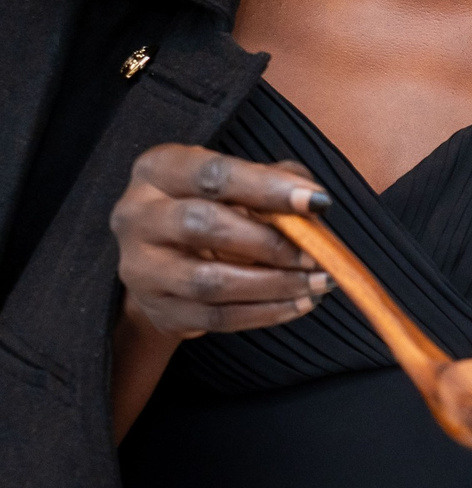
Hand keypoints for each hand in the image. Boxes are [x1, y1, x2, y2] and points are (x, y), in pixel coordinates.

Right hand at [112, 145, 334, 337]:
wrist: (165, 259)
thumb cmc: (213, 207)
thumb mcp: (238, 180)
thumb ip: (277, 180)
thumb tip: (314, 204)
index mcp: (159, 170)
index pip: (212, 174)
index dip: (267, 187)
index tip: (318, 201)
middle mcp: (137, 215)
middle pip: (202, 226)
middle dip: (269, 242)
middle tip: (317, 254)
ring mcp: (141, 267)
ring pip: (210, 282)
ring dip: (275, 285)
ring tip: (318, 282)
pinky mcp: (158, 309)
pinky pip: (217, 317)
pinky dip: (266, 313)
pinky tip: (300, 303)